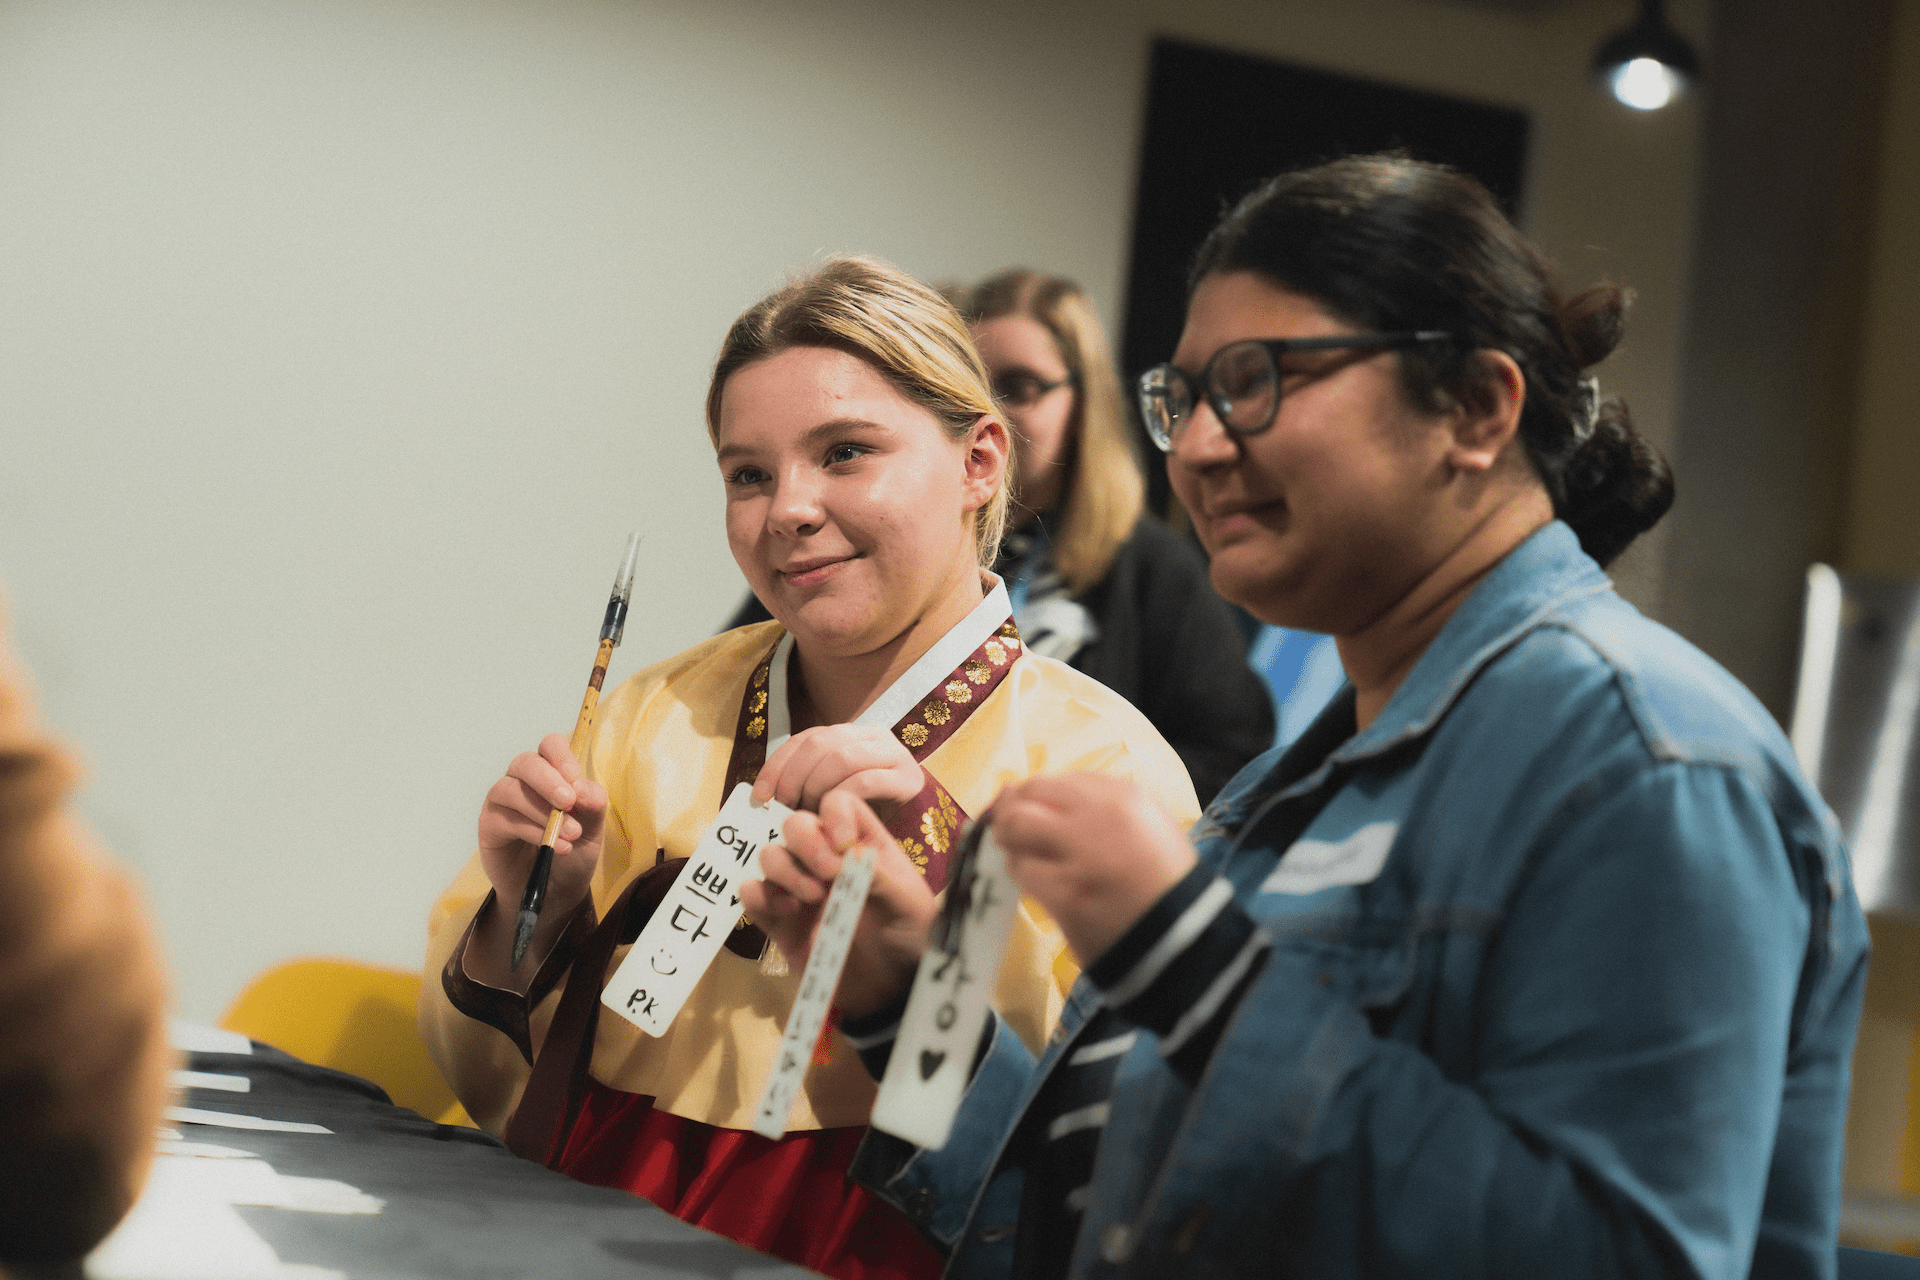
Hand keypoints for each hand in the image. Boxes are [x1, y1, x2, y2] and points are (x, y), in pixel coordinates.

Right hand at [469, 734, 607, 983]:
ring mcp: (503, 801)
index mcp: (552, 772)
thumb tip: (582, 787)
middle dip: (548, 780)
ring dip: (542, 811)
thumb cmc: (574, 851)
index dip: (561, 756)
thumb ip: (593, 803)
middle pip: (525, 762)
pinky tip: (554, 847)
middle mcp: (523, 780)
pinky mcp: (490, 825)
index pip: (550, 746)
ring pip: (511, 789)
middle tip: (569, 802)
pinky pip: (505, 819)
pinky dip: (531, 831)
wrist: (556, 892)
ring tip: (570, 835)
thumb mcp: (594, 828)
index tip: (576, 779)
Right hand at [740, 790, 935, 1016]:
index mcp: (863, 845)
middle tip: (828, 874)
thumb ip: (878, 876)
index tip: (846, 846)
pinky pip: (753, 895)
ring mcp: (800, 890)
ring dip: (786, 870)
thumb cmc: (908, 939)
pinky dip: (760, 896)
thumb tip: (844, 856)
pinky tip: (787, 913)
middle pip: (796, 823)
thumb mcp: (907, 904)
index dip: (835, 816)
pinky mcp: (780, 922)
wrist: (891, 993)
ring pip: (770, 855)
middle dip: (806, 842)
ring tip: (813, 898)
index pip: (838, 805)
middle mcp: (827, 860)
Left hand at [753, 723, 923, 816]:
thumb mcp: (830, 790)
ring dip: (817, 787)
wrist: (915, 824)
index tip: (760, 796)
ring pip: (843, 758)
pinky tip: (834, 815)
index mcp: (849, 733)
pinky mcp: (908, 779)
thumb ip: (804, 783)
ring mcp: (893, 755)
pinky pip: (867, 781)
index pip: (804, 738)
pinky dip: (843, 798)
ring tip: (811, 813)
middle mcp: (872, 735)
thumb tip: (762, 796)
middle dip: (795, 776)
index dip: (777, 765)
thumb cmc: (866, 812)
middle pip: (821, 743)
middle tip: (786, 808)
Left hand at [992, 774, 1196, 966]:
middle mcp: (1102, 816)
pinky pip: (1021, 870)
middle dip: (1013, 809)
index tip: (1031, 809)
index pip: (1058, 780)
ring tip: (1023, 855)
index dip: (1036, 794)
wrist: (1186, 938)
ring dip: (1012, 842)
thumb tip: (1046, 798)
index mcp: (1127, 795)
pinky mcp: (1065, 893)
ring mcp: (1081, 854)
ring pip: (1016, 828)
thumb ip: (1103, 806)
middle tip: (1011, 828)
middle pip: (1030, 794)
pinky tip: (1036, 883)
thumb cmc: (1168, 883)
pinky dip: (1021, 874)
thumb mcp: (1150, 826)